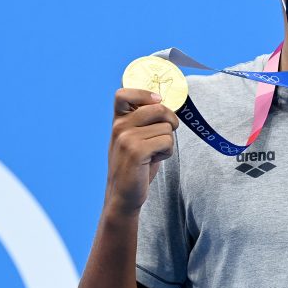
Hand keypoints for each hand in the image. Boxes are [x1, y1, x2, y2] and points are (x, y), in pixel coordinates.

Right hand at [105, 88, 179, 215]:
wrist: (123, 194)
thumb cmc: (135, 165)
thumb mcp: (134, 138)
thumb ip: (144, 121)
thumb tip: (166, 104)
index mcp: (118, 120)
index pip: (123, 93)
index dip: (145, 93)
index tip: (157, 100)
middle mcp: (119, 126)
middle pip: (158, 108)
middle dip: (170, 120)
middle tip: (167, 133)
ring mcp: (126, 138)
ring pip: (166, 127)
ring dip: (167, 142)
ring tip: (154, 153)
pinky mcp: (136, 151)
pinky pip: (167, 141)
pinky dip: (167, 152)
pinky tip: (155, 160)